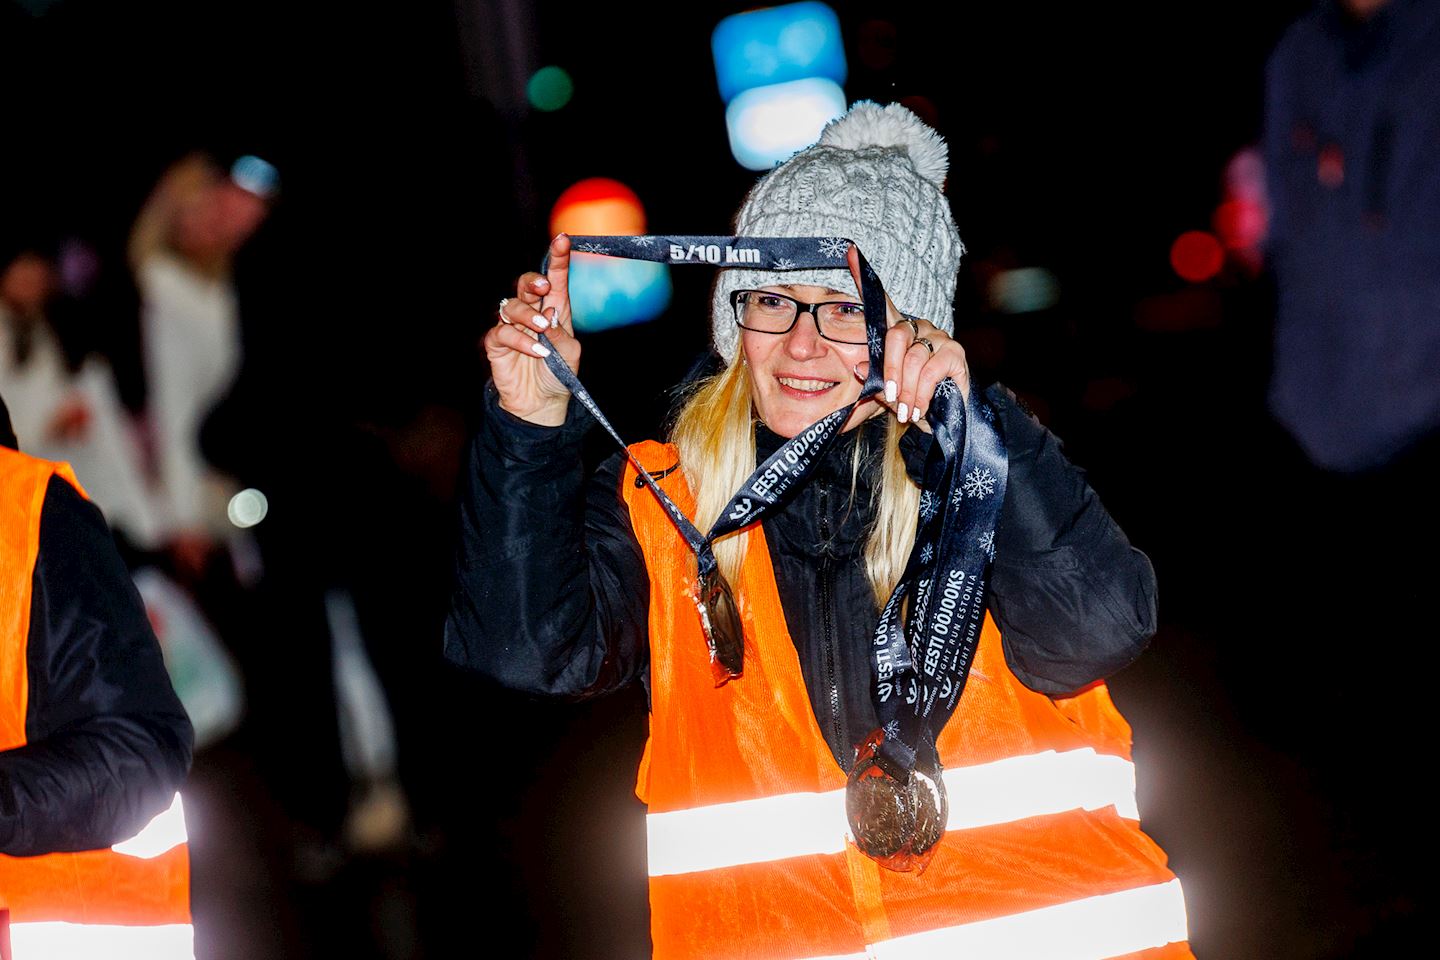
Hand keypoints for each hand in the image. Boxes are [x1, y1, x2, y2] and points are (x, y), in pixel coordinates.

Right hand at [484, 234, 579, 426]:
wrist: (542, 404)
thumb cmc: (558, 375)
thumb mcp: (570, 355)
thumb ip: (562, 335)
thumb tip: (548, 317)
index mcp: (554, 311)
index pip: (555, 280)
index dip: (558, 259)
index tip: (563, 239)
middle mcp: (532, 314)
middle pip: (526, 285)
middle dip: (532, 282)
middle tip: (542, 289)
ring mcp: (513, 327)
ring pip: (511, 305)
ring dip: (526, 315)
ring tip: (541, 331)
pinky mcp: (498, 344)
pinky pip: (503, 332)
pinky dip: (520, 340)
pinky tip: (536, 351)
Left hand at [846, 245, 968, 434]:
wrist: (946, 422)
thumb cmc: (913, 403)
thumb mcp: (888, 393)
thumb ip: (874, 380)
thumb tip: (861, 368)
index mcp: (898, 333)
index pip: (881, 303)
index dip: (863, 278)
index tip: (849, 252)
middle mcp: (918, 328)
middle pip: (895, 336)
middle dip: (889, 370)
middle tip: (890, 397)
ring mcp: (938, 337)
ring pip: (912, 358)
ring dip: (906, 390)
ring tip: (907, 409)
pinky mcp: (954, 352)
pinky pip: (929, 370)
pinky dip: (921, 393)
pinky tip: (920, 407)